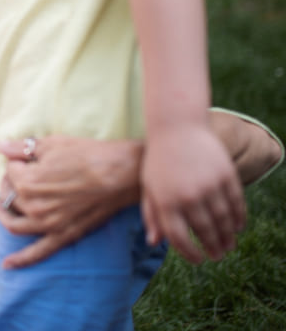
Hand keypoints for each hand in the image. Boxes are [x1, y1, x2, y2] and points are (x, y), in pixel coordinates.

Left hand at [0, 136, 141, 268]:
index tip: (27, 159)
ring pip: (15, 224)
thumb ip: (21, 148)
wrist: (121, 173)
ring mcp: (48, 224)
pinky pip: (38, 252)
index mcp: (28, 182)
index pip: (10, 172)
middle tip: (19, 175)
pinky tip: (6, 264)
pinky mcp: (64, 235)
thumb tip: (0, 145)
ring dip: (5, 215)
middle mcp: (34, 206)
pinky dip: (21, 260)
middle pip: (10, 196)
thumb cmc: (88, 155)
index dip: (17, 163)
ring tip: (4, 206)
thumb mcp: (52, 145)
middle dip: (10, 183)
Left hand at [141, 124, 244, 263]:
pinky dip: (239, 218)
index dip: (189, 252)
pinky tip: (238, 226)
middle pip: (205, 231)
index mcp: (165, 201)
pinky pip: (236, 203)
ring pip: (223, 220)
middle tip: (218, 256)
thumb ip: (151, 215)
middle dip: (214, 247)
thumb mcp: (148, 187)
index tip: (198, 259)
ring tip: (229, 245)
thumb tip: (154, 243)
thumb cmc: (159, 161)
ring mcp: (209, 185)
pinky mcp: (226, 175)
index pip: (178, 237)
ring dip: (228, 236)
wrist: (176, 128)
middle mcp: (187, 196)